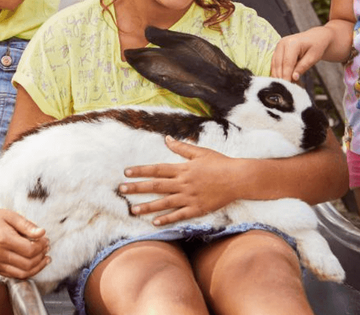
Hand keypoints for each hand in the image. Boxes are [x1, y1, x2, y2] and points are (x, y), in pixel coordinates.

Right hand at [0, 199, 49, 279]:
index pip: (29, 250)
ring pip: (22, 273)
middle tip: (47, 247)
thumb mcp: (13, 216)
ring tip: (45, 258)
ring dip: (37, 267)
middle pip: (27, 263)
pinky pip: (15, 275)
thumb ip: (28, 226)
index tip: (46, 239)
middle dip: (41, 256)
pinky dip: (27, 271)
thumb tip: (42, 233)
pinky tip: (34, 263)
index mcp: (3, 239)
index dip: (41, 246)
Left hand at [118, 136, 240, 225]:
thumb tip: (167, 138)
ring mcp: (190, 197)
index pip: (156, 169)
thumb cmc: (219, 163)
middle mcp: (183, 183)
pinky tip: (155, 222)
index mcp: (182, 168)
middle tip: (122, 190)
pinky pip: (179, 215)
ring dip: (147, 206)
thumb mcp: (199, 152)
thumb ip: (181, 147)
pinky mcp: (197, 209)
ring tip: (133, 210)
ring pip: (164, 203)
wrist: (238, 178)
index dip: (141, 171)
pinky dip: (167, 219)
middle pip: (156, 186)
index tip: (126, 172)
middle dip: (137, 188)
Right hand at [271, 27, 333, 80]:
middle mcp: (282, 43)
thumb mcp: (314, 57)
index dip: (286, 75)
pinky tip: (283, 79)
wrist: (316, 37)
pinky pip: (274, 63)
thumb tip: (293, 77)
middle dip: (281, 77)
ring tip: (285, 85)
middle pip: (278, 64)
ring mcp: (278, 46)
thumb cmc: (317, 46)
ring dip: (278, 75)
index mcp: (292, 43)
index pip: (287, 63)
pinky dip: (278, 72)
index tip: (287, 86)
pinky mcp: (277, 50)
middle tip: (286, 89)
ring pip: (274, 64)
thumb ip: (303, 67)